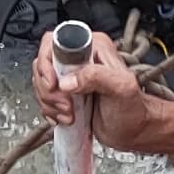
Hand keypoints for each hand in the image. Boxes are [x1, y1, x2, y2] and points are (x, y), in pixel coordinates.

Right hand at [31, 27, 148, 133]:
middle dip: (49, 90)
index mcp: (93, 47)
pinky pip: (44, 98)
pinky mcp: (65, 94)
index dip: (48, 64)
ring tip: (70, 114)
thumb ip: (97, 77)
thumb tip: (67, 81)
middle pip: (42, 65)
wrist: (133, 131)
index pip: (54, 42)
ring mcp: (70, 77)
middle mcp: (79, 59)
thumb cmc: (133, 109)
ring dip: (50, 103)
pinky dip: (49, 111)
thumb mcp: (121, 88)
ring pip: (40, 83)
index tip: (55, 85)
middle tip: (67, 104)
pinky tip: (65, 118)